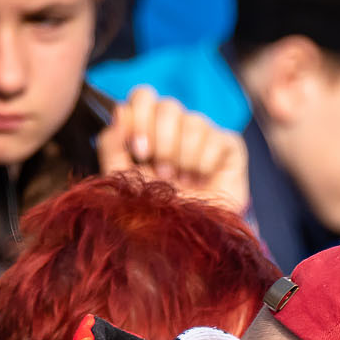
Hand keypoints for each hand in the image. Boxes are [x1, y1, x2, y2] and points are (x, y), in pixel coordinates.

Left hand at [96, 86, 250, 215]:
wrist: (187, 242)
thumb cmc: (153, 213)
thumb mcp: (121, 182)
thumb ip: (111, 145)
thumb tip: (118, 114)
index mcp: (148, 129)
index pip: (143, 96)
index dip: (139, 118)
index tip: (139, 152)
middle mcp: (176, 128)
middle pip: (167, 104)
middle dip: (162, 140)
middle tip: (162, 171)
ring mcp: (203, 134)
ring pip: (193, 120)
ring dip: (183, 157)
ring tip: (183, 182)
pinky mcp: (228, 146)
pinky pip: (216, 137)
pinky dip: (204, 163)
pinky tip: (203, 179)